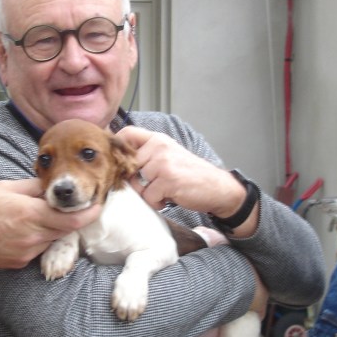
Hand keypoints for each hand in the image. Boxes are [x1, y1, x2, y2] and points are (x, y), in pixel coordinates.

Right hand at [0, 179, 100, 271]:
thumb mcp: (5, 188)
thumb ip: (33, 187)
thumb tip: (53, 185)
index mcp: (31, 214)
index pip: (73, 218)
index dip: (89, 212)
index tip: (96, 203)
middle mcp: (34, 236)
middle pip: (67, 229)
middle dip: (75, 218)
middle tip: (78, 206)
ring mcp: (28, 252)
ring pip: (53, 238)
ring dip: (55, 228)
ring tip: (40, 216)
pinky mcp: (22, 262)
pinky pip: (39, 248)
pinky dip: (39, 238)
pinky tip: (23, 230)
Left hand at [116, 126, 246, 217]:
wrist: (218, 188)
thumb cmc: (190, 175)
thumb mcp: (169, 156)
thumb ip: (148, 155)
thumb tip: (119, 162)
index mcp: (158, 139)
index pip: (127, 134)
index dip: (118, 148)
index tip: (121, 163)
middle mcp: (159, 147)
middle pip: (128, 166)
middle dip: (135, 181)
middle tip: (153, 185)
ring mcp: (163, 163)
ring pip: (136, 183)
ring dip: (147, 193)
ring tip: (164, 191)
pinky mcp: (168, 180)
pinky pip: (148, 196)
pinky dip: (157, 202)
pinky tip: (169, 198)